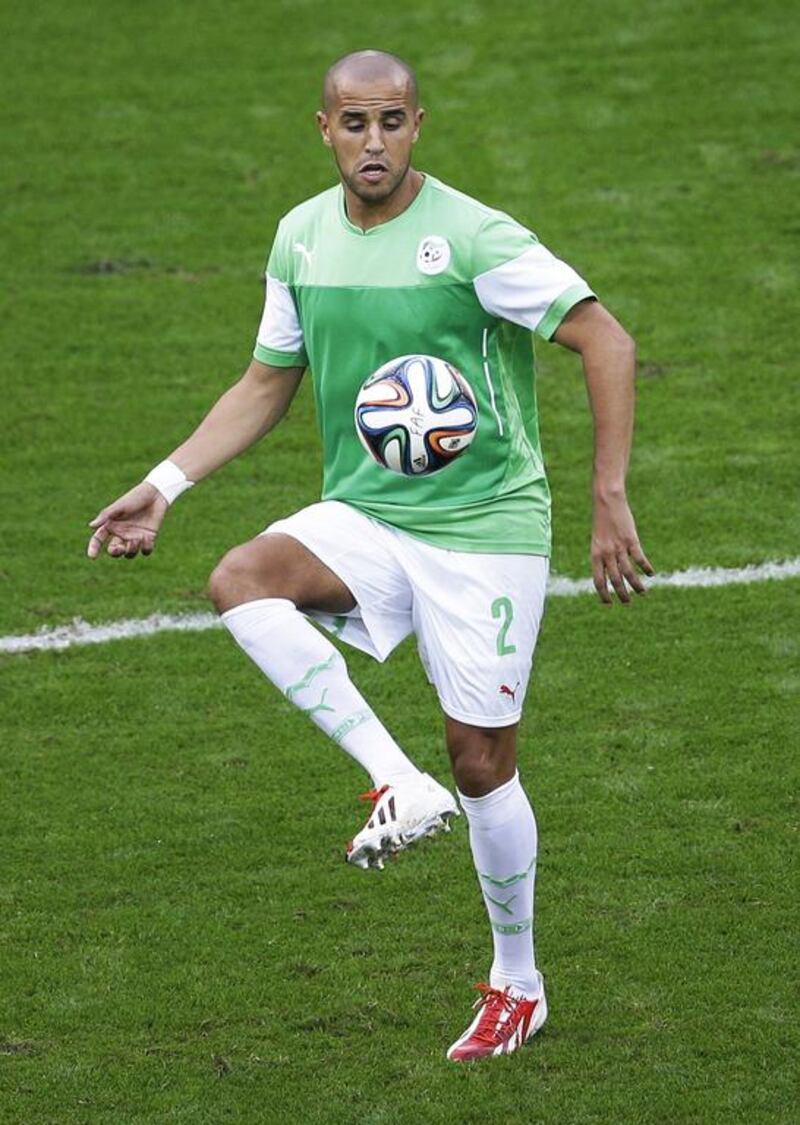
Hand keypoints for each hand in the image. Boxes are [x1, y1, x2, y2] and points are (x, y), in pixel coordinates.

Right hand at [87, 482, 167, 559]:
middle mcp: (121, 534)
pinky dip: (146, 547)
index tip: (92, 556)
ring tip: (137, 539)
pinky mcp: (148, 538)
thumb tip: (91, 526)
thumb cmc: (135, 498)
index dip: (94, 548)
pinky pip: (145, 551)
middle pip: (114, 551)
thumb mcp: (119, 506)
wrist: (155, 495)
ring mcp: (134, 537)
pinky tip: (147, 537)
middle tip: (120, 548)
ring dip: (132, 550)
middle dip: (115, 553)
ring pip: (130, 554)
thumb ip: (105, 516)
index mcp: (111, 525)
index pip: (98, 539)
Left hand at [591, 489, 653, 603]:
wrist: (607, 501)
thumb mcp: (598, 541)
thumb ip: (602, 556)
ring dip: (636, 585)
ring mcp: (619, 547)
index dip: (603, 594)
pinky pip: (639, 559)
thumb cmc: (602, 521)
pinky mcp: (631, 540)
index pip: (598, 581)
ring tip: (642, 593)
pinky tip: (651, 574)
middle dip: (622, 594)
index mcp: (595, 555)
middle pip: (615, 581)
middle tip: (628, 602)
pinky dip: (646, 568)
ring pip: (628, 573)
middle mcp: (606, 554)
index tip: (608, 604)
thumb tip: (609, 572)